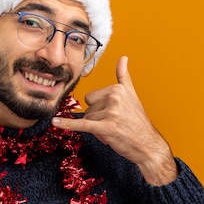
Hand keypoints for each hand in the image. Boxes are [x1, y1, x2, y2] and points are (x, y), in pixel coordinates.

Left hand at [52, 56, 177, 184]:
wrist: (148, 145)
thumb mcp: (132, 95)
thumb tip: (123, 57)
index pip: (91, 97)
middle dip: (97, 119)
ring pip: (88, 119)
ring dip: (97, 129)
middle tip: (115, 125)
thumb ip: (124, 76)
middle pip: (88, 108)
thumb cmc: (138, 122)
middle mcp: (114, 98)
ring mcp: (110, 112)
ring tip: (114, 131)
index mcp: (117, 89)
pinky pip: (81, 124)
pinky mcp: (106, 127)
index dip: (100, 109)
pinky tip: (55, 123)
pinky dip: (67, 125)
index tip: (115, 114)